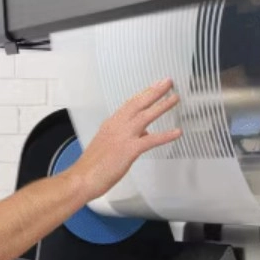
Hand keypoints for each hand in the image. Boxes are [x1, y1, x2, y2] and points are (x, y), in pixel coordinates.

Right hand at [72, 79, 181, 199]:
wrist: (82, 177)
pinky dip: (165, 135)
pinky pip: (151, 140)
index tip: (154, 86)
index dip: (144, 94)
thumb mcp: (109, 144)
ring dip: (162, 106)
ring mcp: (123, 136)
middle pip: (138, 103)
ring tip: (175, 98)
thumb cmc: (93, 165)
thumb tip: (145, 134)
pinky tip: (177, 132)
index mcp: (111, 123)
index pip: (130, 104)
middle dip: (154, 91)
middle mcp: (117, 126)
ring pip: (146, 116)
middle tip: (167, 82)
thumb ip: (127, 137)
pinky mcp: (129, 150)